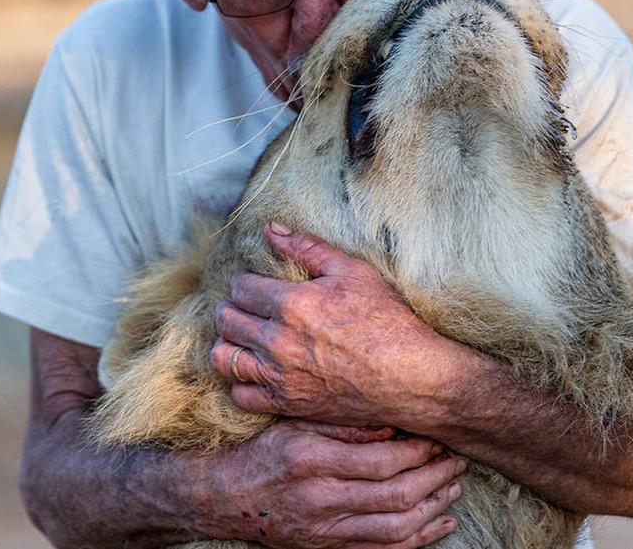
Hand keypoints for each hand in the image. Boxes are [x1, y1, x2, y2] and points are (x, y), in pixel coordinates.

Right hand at [204, 418, 464, 547]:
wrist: (228, 496)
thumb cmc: (265, 449)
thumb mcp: (295, 421)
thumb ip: (341, 421)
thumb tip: (390, 421)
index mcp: (312, 458)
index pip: (380, 460)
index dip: (417, 450)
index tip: (437, 436)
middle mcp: (320, 498)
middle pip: (395, 496)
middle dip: (434, 478)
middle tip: (456, 460)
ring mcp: (325, 531)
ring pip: (395, 529)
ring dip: (433, 508)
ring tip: (454, 487)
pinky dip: (418, 540)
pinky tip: (440, 524)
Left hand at [211, 224, 454, 428]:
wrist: (409, 376)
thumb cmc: (386, 320)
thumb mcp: (352, 271)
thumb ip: (306, 247)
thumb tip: (270, 229)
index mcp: (291, 303)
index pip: (240, 288)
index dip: (244, 281)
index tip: (254, 283)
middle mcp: (278, 341)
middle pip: (226, 320)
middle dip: (230, 307)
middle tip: (244, 306)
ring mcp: (279, 376)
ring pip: (223, 358)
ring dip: (227, 342)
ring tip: (242, 335)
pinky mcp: (287, 404)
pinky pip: (240, 395)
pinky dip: (240, 381)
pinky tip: (256, 369)